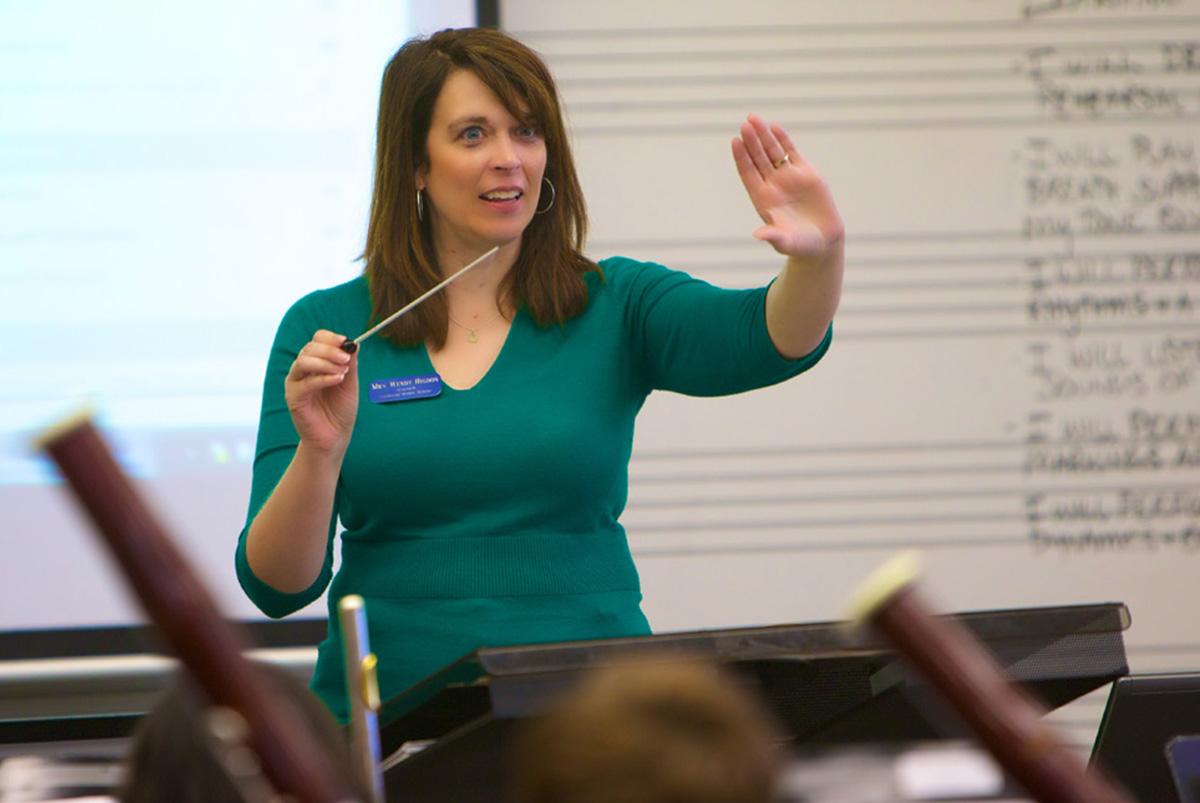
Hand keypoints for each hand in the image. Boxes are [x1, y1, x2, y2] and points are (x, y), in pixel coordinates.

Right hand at [284, 330, 358, 452]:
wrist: (335, 436)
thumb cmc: (341, 409)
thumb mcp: (350, 383)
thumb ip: (350, 364)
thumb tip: (353, 344)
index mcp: (316, 362)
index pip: (317, 340)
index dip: (330, 338)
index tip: (345, 342)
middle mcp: (303, 370)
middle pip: (309, 348)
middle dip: (330, 351)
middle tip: (346, 359)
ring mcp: (295, 383)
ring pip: (303, 362)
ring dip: (325, 363)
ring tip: (343, 372)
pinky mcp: (293, 398)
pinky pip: (305, 383)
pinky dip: (323, 378)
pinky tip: (338, 379)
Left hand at [731, 114, 844, 259]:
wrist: (822, 241)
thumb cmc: (800, 244)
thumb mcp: (786, 242)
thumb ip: (773, 237)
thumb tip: (758, 235)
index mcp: (762, 199)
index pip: (748, 173)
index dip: (741, 158)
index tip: (735, 142)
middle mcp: (772, 185)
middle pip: (757, 158)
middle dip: (751, 142)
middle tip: (744, 125)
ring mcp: (788, 177)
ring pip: (772, 152)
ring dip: (763, 136)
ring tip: (754, 119)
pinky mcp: (805, 173)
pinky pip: (791, 153)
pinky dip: (783, 140)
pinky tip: (775, 127)